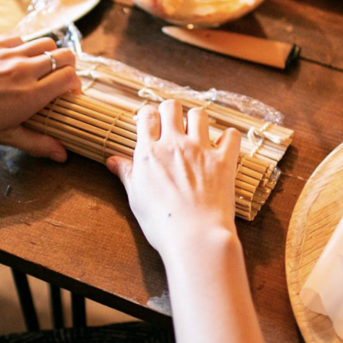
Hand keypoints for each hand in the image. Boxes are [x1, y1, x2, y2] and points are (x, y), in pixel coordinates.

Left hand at [0, 36, 80, 159]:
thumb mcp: (3, 136)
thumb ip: (37, 142)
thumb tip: (62, 155)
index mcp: (30, 95)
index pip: (69, 77)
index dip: (75, 86)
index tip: (68, 96)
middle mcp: (24, 70)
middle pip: (64, 55)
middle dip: (68, 67)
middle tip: (59, 81)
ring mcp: (8, 54)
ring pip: (46, 42)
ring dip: (49, 54)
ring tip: (41, 70)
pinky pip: (21, 39)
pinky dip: (26, 47)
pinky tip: (17, 62)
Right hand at [105, 100, 241, 254]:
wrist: (194, 236)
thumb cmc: (160, 222)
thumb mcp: (136, 198)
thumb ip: (127, 173)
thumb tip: (112, 160)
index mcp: (149, 152)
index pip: (147, 116)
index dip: (148, 116)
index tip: (151, 124)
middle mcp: (174, 144)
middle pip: (172, 106)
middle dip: (171, 111)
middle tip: (173, 125)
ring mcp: (200, 150)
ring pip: (199, 114)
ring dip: (197, 120)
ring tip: (196, 133)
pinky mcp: (224, 160)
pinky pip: (230, 135)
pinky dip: (228, 137)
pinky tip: (223, 146)